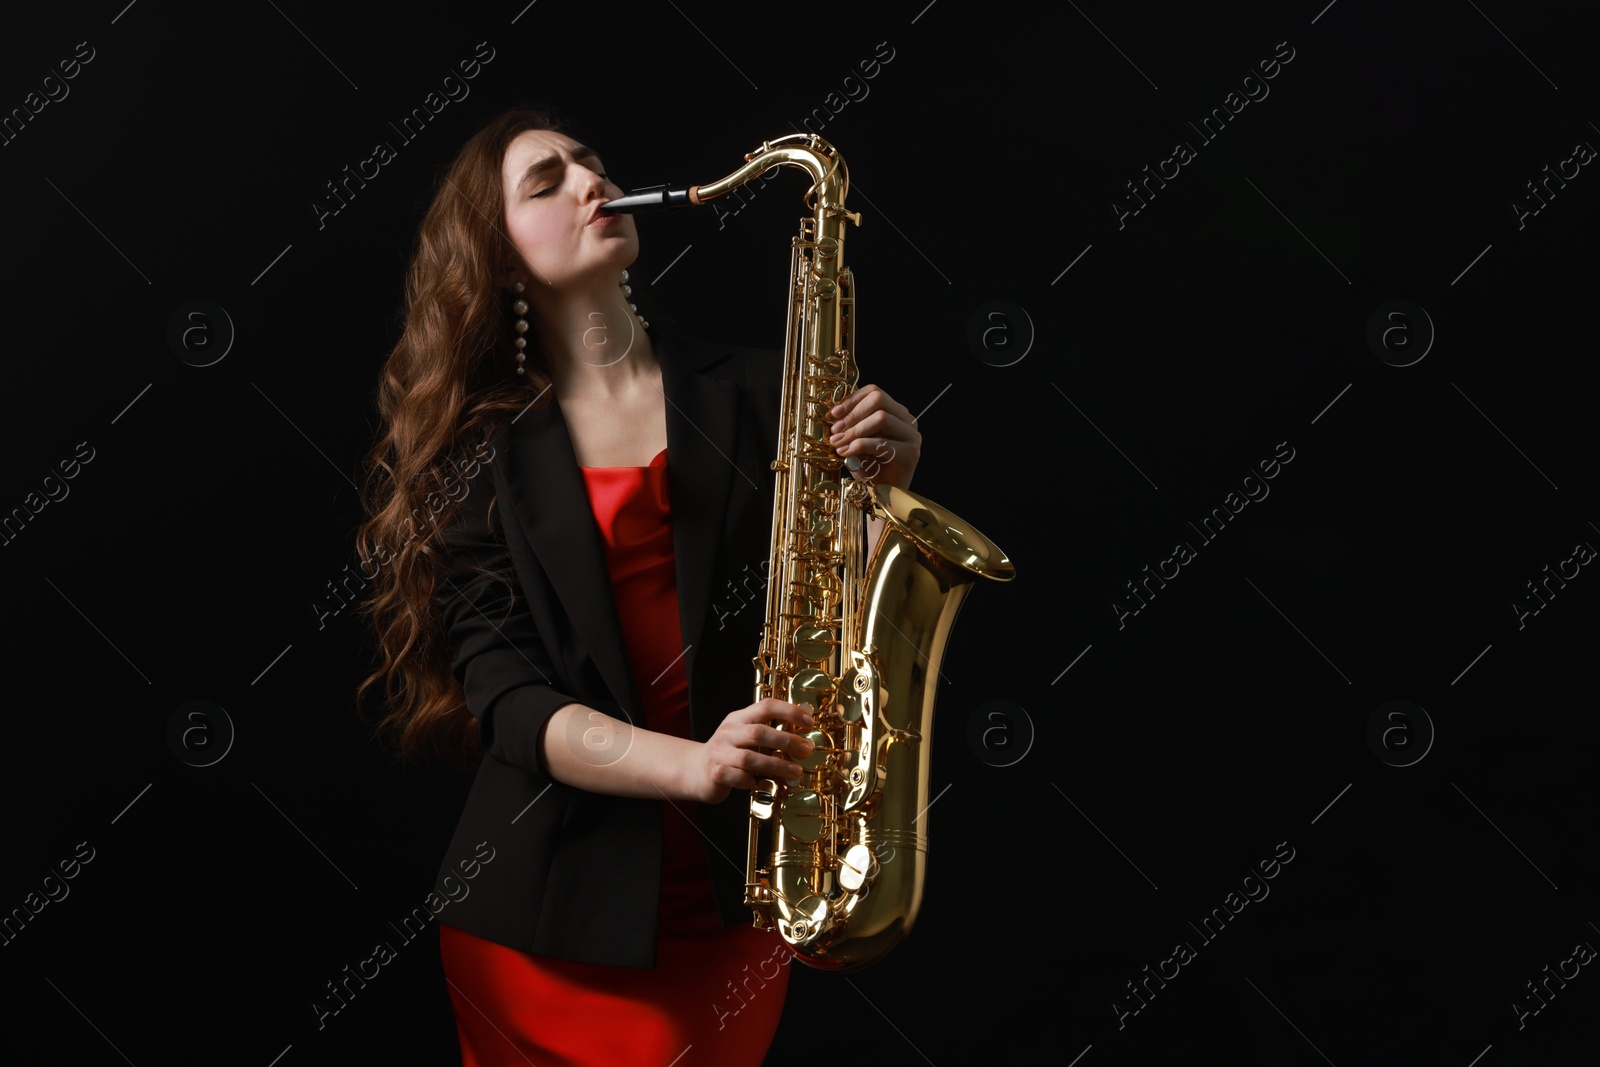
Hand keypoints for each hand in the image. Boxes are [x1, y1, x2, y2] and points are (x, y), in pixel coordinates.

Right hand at [687, 699, 815, 803]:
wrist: (696, 770)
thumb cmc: (730, 753)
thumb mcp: (748, 736)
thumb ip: (772, 732)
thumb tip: (805, 729)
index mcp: (739, 719)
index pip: (765, 706)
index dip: (789, 712)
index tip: (809, 723)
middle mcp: (728, 732)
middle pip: (759, 732)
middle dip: (786, 741)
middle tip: (806, 750)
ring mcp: (720, 753)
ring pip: (749, 758)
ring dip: (776, 765)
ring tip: (795, 772)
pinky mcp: (715, 773)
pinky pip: (736, 777)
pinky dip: (750, 781)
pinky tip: (760, 783)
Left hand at [828, 384, 919, 490]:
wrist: (883, 496)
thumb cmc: (870, 469)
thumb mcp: (858, 441)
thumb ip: (853, 425)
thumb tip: (835, 414)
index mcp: (896, 413)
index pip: (875, 392)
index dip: (852, 399)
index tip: (834, 413)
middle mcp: (907, 421)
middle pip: (879, 400)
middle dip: (852, 414)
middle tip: (835, 430)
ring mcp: (912, 436)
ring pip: (881, 418)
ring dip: (854, 430)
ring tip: (838, 443)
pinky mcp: (910, 453)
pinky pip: (881, 442)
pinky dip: (860, 446)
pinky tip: (846, 453)